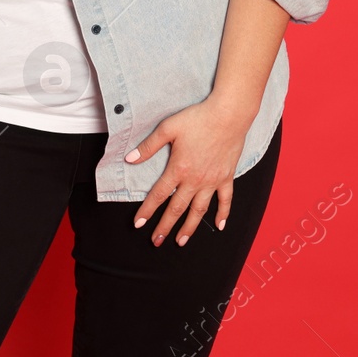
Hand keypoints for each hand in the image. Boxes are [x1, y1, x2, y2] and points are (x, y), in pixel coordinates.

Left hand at [123, 99, 250, 246]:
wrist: (228, 115)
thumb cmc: (197, 119)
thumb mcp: (167, 128)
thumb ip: (148, 146)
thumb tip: (130, 159)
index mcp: (178, 169)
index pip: (159, 195)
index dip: (147, 210)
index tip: (138, 224)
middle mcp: (195, 180)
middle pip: (177, 208)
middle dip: (165, 227)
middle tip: (156, 241)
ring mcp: (212, 180)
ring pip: (199, 210)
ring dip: (189, 228)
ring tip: (181, 241)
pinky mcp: (227, 177)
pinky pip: (225, 200)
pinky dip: (223, 214)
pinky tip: (220, 225)